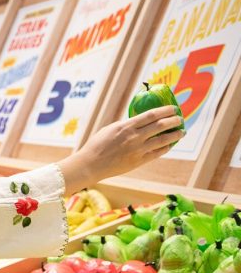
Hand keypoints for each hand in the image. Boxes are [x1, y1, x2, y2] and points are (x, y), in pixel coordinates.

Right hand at [57, 106, 184, 193]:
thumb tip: (138, 121)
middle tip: (180, 118)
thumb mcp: (110, 129)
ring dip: (174, 135)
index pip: (151, 115)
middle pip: (160, 126)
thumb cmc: (97, 145)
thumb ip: (126, 125)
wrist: (91, 164)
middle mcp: (135, 137)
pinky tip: (170, 144)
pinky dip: (165, 148)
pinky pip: (157, 153)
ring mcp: (138, 150)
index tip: (173, 108)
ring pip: (163, 140)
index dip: (165, 111)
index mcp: (126, 126)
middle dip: (173, 121)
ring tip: (181, 132)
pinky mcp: (138, 161)